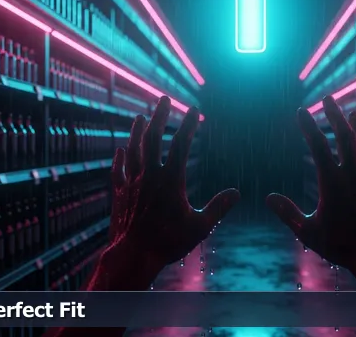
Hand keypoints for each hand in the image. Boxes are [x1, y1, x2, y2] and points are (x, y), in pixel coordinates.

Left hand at [99, 96, 239, 289]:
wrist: (132, 255)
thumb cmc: (167, 242)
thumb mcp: (200, 226)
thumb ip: (218, 207)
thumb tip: (236, 193)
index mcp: (171, 180)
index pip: (181, 145)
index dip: (188, 125)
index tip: (194, 110)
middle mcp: (150, 176)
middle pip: (153, 138)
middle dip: (159, 116)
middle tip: (163, 99)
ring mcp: (132, 183)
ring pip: (133, 150)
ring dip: (137, 131)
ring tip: (141, 117)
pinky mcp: (120, 194)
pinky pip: (118, 171)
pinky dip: (119, 158)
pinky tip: (120, 149)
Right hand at [267, 96, 355, 286]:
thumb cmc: (341, 245)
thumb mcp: (308, 231)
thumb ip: (287, 212)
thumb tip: (269, 198)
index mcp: (332, 181)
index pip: (318, 145)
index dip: (308, 126)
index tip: (301, 110)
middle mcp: (353, 174)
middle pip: (345, 136)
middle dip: (335, 115)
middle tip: (328, 99)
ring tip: (353, 114)